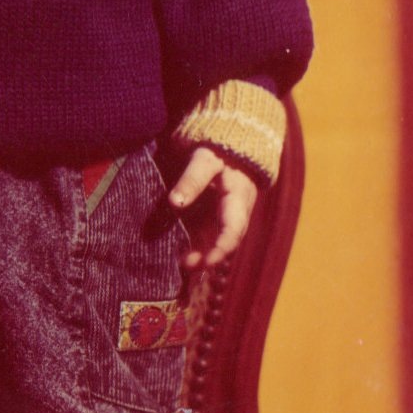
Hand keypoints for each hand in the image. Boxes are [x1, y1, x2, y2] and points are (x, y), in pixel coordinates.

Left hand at [168, 146, 257, 269]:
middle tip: (186, 266)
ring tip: (182, 263)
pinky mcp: (217, 216)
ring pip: (217, 241)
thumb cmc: (219, 151)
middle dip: (209, 257)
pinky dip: (198, 246)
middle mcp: (236, 213)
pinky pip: (209, 235)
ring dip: (202, 254)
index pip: (233, 230)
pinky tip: (181, 253)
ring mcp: (226, 216)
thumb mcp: (205, 160)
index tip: (206, 262)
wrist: (230, 146)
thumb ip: (192, 179)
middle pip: (226, 241)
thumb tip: (175, 202)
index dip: (221, 249)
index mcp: (237, 200)